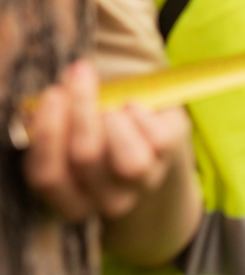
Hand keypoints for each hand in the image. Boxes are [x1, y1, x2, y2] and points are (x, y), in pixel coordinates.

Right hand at [22, 61, 189, 221]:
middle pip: (87, 156)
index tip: (52, 94)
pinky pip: (159, 140)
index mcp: (67, 198)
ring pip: (130, 160)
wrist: (143, 146)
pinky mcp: (168, 160)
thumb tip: (65, 82)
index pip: (47, 175)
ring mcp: (141, 184)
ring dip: (116, 121)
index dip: (48, 133)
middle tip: (79, 73)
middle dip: (81, 108)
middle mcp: (104, 200)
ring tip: (110, 105)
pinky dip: (143, 115)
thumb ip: (61, 114)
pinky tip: (131, 104)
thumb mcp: (71, 128)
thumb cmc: (96, 133)